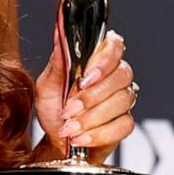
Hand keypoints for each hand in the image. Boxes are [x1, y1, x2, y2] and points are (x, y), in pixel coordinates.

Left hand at [33, 28, 136, 162]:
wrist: (56, 140)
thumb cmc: (54, 108)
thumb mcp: (48, 85)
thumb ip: (58, 61)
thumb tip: (59, 34)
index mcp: (98, 60)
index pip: (114, 46)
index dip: (103, 61)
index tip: (84, 78)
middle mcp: (115, 76)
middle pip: (122, 75)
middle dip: (92, 96)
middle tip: (70, 109)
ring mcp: (123, 99)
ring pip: (121, 101)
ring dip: (91, 117)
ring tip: (70, 127)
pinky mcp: (125, 123)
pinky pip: (123, 125)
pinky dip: (99, 134)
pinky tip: (81, 138)